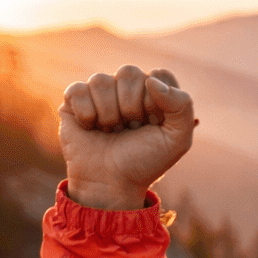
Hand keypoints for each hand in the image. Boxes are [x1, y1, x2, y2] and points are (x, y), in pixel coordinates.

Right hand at [58, 66, 196, 210]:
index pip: (159, 74)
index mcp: (155, 95)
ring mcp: (101, 93)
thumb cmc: (145, 162)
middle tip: (131, 129)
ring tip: (112, 131)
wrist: (111, 184)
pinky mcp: (75, 100)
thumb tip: (152, 80)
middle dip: (131, 107)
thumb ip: (182, 106)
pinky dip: (87, 114)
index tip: (154, 123)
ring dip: (109, 114)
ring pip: (101, 80)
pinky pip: (78, 90)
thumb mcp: (177, 140)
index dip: (157, 100)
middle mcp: (128, 89)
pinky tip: (92, 128)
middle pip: (129, 73)